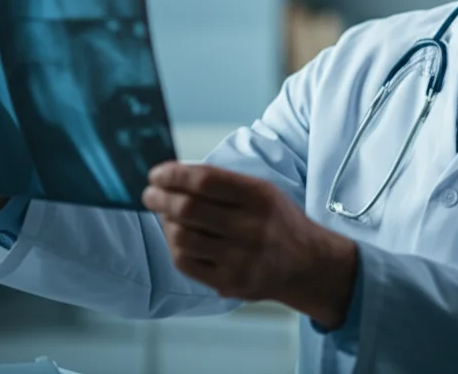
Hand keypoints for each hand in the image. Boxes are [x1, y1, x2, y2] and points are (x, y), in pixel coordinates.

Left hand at [143, 163, 357, 328]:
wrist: (307, 264)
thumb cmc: (277, 221)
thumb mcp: (262, 192)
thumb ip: (223, 184)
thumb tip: (173, 177)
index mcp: (259, 197)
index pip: (205, 181)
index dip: (174, 175)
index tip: (156, 174)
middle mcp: (251, 227)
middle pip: (188, 208)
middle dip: (159, 198)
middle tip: (149, 195)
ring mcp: (240, 258)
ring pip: (181, 237)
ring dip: (165, 223)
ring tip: (166, 217)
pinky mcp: (230, 283)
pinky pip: (185, 263)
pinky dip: (175, 248)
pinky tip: (178, 239)